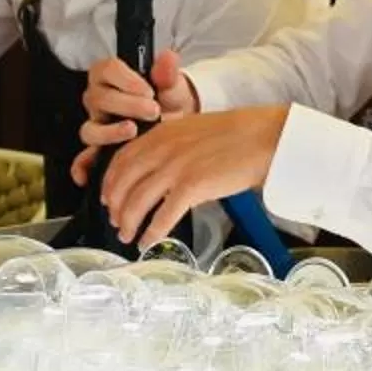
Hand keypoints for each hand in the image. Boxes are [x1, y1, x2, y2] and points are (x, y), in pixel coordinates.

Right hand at [70, 49, 197, 185]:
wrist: (176, 122)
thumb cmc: (167, 100)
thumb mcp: (172, 85)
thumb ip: (168, 73)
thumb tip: (168, 57)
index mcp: (110, 76)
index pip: (106, 70)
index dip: (125, 79)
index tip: (147, 89)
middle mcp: (98, 99)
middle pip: (99, 98)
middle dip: (127, 104)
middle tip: (152, 110)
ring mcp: (96, 124)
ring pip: (90, 129)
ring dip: (110, 132)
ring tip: (132, 131)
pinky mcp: (99, 147)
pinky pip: (84, 158)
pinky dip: (83, 167)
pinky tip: (88, 175)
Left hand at [98, 105, 283, 248]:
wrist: (264, 137)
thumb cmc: (237, 134)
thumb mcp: (193, 129)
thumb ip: (171, 144)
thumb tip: (160, 166)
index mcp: (160, 134)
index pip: (121, 160)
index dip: (109, 182)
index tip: (108, 197)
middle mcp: (162, 150)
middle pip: (123, 183)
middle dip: (115, 206)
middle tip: (116, 221)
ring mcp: (175, 168)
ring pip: (137, 201)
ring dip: (128, 222)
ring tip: (127, 235)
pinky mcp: (192, 187)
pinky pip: (163, 215)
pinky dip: (152, 232)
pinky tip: (148, 241)